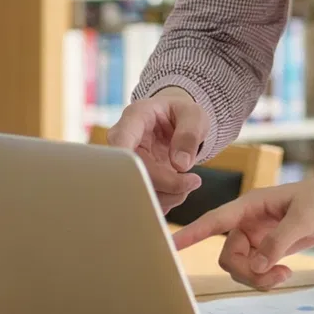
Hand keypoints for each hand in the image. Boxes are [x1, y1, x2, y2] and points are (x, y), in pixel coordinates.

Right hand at [107, 87, 210, 212]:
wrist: (175, 121)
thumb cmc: (181, 113)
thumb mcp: (193, 115)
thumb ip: (189, 135)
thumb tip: (180, 164)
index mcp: (134, 118)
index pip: (120, 140)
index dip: (128, 161)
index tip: (151, 174)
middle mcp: (124, 143)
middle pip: (132, 173)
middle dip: (166, 183)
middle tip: (193, 181)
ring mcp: (128, 165)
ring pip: (138, 191)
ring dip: (169, 195)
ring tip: (191, 182)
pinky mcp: (135, 181)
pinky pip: (145, 199)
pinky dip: (167, 200)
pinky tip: (181, 189)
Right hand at [171, 164, 313, 289]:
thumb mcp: (305, 218)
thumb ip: (279, 241)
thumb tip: (256, 266)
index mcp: (250, 205)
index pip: (214, 221)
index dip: (191, 234)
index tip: (168, 246)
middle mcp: (248, 222)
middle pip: (228, 256)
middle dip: (247, 272)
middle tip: (278, 276)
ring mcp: (257, 236)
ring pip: (240, 267)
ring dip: (258, 278)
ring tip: (285, 275)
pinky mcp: (269, 248)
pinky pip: (255, 270)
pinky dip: (267, 278)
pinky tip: (285, 272)